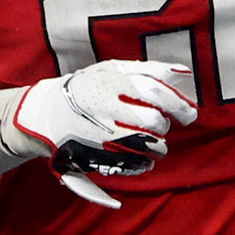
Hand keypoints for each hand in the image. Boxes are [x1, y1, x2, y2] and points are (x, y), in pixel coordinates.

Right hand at [9, 57, 196, 209]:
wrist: (45, 114)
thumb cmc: (87, 86)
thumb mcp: (112, 69)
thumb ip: (148, 69)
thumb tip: (184, 72)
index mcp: (110, 83)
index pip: (154, 93)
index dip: (178, 105)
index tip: (189, 114)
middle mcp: (104, 109)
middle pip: (153, 122)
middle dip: (163, 126)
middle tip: (158, 124)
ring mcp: (99, 136)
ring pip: (146, 146)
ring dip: (157, 146)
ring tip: (152, 141)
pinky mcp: (95, 157)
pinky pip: (132, 165)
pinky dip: (144, 163)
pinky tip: (141, 156)